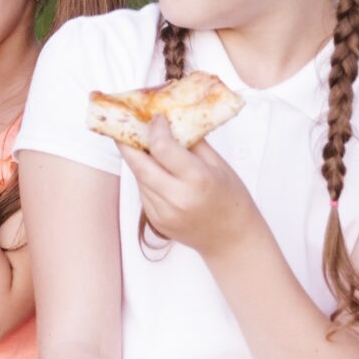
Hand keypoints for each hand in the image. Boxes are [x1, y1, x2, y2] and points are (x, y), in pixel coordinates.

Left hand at [121, 114, 263, 254]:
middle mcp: (177, 197)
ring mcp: (164, 212)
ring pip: (139, 178)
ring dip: (137, 160)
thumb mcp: (219, 165)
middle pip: (139, 164)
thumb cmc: (232, 200)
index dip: (154, 129)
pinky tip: (155, 171)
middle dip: (128, 143)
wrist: (232, 239)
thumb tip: (173, 121)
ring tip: (142, 145)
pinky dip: (145, 178)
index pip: (162, 148)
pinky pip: (143, 192)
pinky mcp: (156, 222)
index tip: (156, 118)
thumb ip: (193, 143)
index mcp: (197, 179)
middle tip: (126, 126)